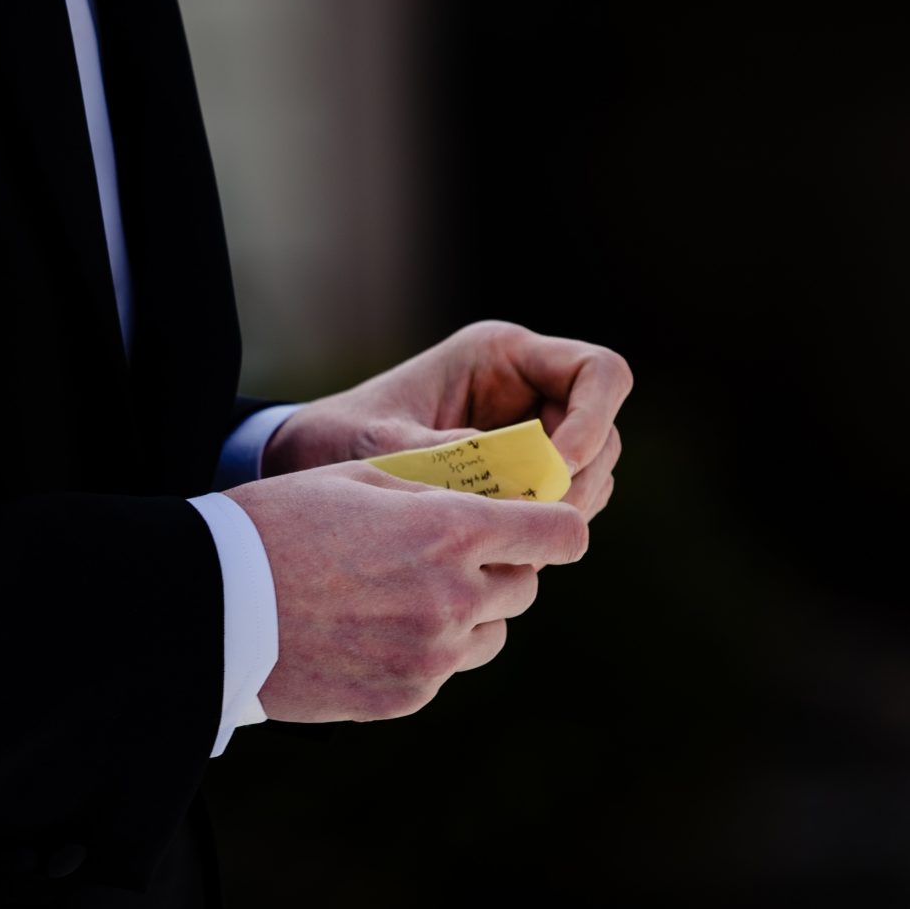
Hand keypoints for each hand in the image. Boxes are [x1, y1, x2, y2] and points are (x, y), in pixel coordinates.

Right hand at [228, 462, 588, 721]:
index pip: (560, 535)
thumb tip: (496, 500)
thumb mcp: (363, 478)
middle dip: (500, 567)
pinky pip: (445, 670)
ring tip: (407, 593)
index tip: (548, 528)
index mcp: (452, 531)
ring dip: (471, 613)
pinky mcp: (405, 694)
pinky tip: (374, 628)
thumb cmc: (280, 523)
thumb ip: (442, 490)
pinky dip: (427, 650)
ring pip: (491, 633)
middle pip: (525, 585)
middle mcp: (455, 598)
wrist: (213, 604)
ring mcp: (432, 654)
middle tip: (449, 554)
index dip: (558, 528)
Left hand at [263, 320, 632, 518]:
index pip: (599, 373)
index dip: (595, 419)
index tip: (559, 468)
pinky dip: (543, 529)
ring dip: (566, 509)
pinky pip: (559, 506)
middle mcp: (527, 391)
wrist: (307, 464)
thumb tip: (494, 475)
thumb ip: (427, 454)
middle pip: (603, 431)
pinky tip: (500, 552)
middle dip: (580, 479)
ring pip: (590, 475)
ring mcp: (528, 436)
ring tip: (512, 542)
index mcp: (501, 356)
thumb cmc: (333, 437)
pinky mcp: (518, 482)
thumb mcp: (371, 442)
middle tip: (536, 523)